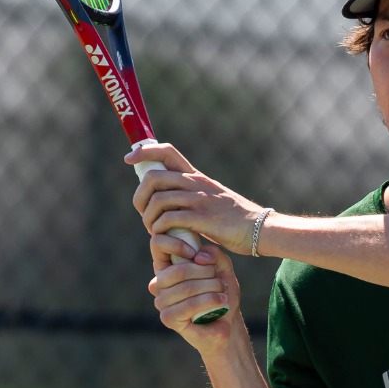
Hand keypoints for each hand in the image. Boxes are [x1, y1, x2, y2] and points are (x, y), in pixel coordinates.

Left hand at [127, 142, 263, 253]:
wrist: (259, 229)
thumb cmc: (232, 219)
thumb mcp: (210, 198)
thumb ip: (189, 196)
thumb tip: (164, 200)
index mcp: (196, 176)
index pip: (167, 151)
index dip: (144, 152)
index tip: (129, 159)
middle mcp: (196, 184)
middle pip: (153, 177)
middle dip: (139, 196)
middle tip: (142, 212)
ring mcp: (199, 201)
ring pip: (158, 200)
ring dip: (149, 218)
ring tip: (153, 230)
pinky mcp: (203, 219)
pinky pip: (169, 220)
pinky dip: (160, 230)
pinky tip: (164, 237)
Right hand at [148, 232, 242, 348]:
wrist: (227, 323)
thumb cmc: (221, 293)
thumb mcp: (222, 269)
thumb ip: (214, 255)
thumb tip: (200, 256)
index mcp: (167, 265)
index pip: (158, 244)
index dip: (177, 243)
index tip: (198, 253)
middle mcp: (159, 282)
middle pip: (178, 270)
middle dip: (205, 273)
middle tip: (221, 280)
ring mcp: (161, 301)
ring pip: (186, 288)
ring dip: (211, 288)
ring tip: (223, 291)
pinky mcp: (168, 318)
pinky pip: (188, 306)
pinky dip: (208, 301)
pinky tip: (221, 301)